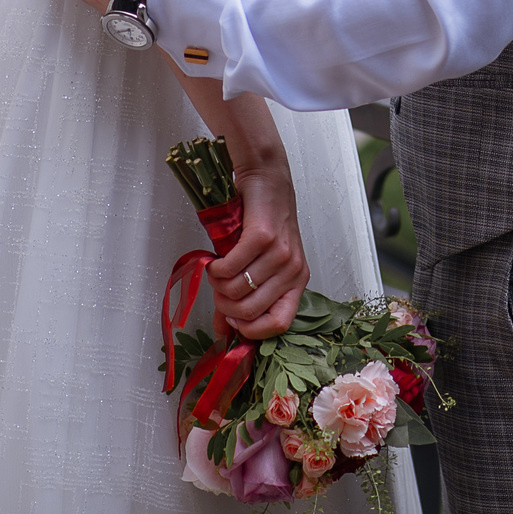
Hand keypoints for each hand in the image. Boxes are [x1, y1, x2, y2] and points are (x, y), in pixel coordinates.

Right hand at [209, 161, 306, 338]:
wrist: (267, 181)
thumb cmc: (264, 223)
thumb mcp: (262, 265)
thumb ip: (244, 299)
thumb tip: (223, 333)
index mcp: (297, 282)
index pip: (279, 325)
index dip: (250, 329)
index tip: (232, 318)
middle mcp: (293, 271)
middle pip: (250, 311)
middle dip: (224, 306)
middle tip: (217, 290)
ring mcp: (280, 254)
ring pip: (237, 291)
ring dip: (217, 284)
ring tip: (216, 271)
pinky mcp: (262, 237)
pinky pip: (230, 268)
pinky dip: (215, 269)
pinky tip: (215, 261)